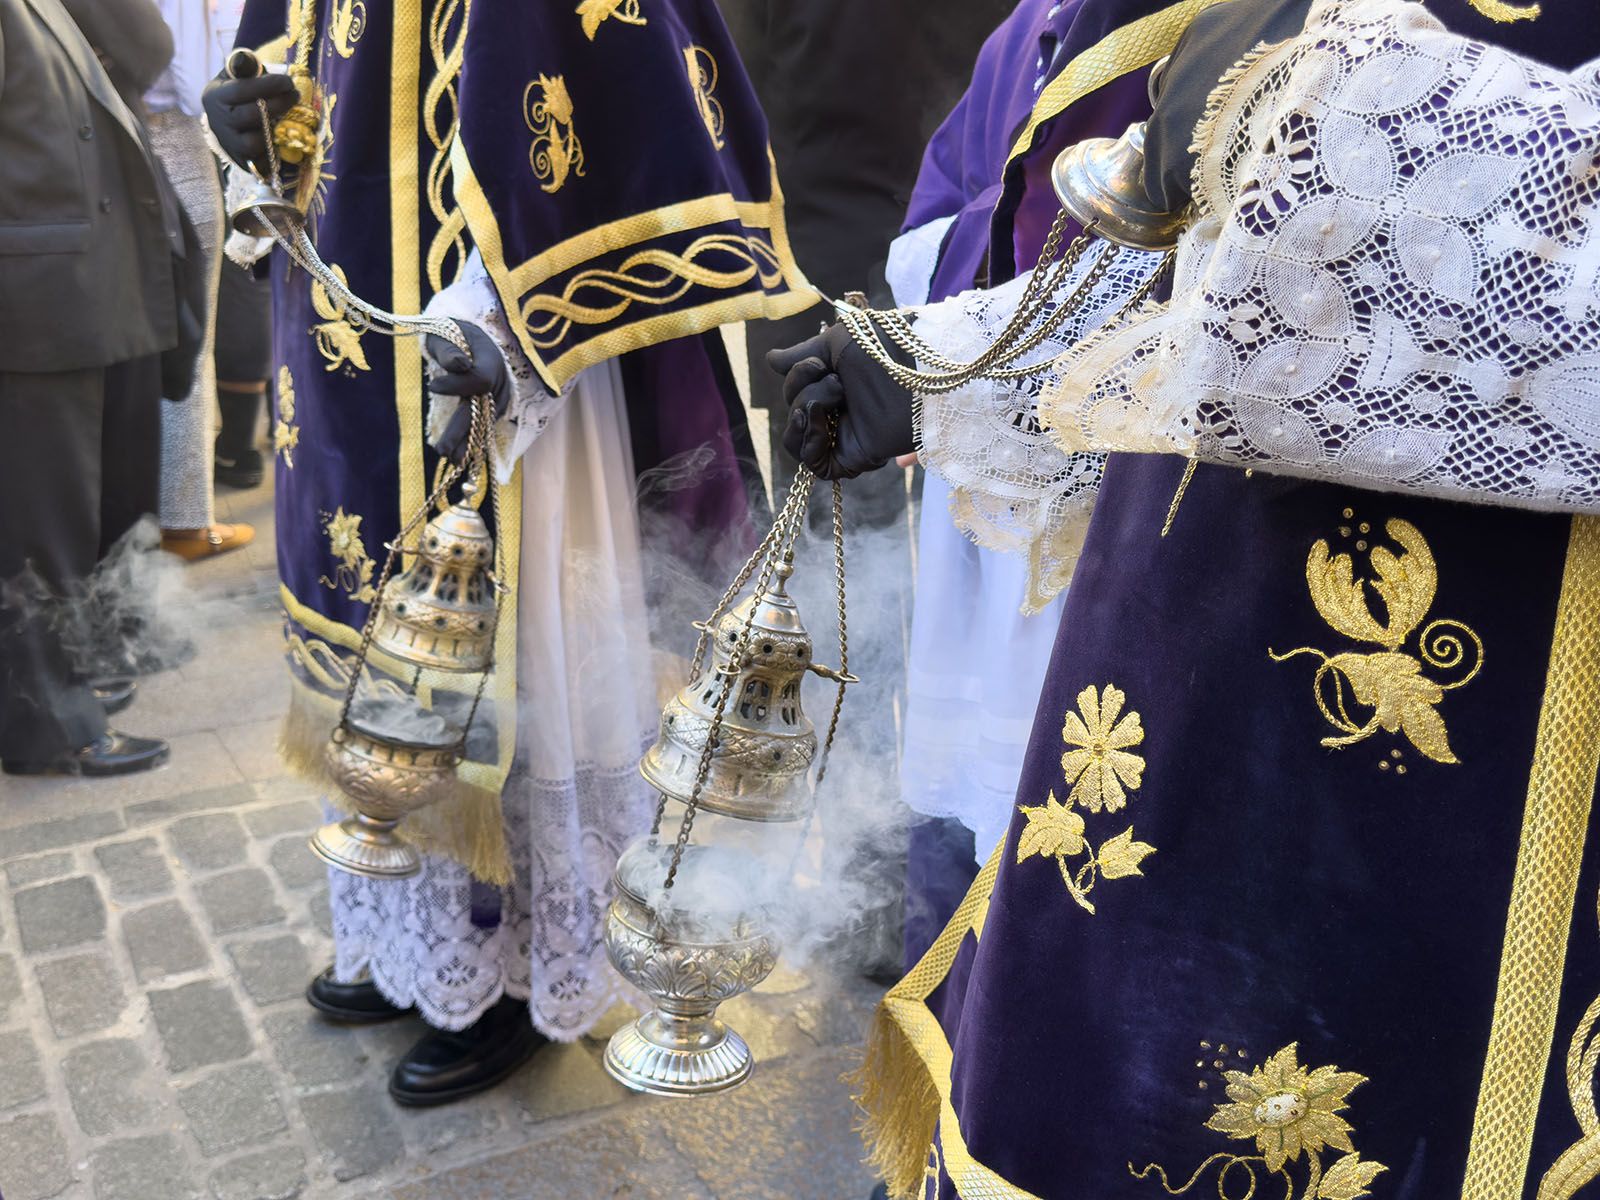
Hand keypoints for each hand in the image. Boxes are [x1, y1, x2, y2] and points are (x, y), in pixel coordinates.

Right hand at [201, 71, 297, 171]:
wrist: (227, 120)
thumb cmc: (237, 92)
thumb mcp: (236, 74)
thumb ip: (244, 67)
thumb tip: (247, 60)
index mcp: (214, 96)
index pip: (242, 90)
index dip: (268, 86)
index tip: (288, 81)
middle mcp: (217, 122)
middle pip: (251, 116)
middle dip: (278, 104)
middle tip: (295, 95)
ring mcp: (229, 144)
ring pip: (254, 142)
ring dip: (274, 128)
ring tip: (287, 115)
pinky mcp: (241, 161)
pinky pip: (261, 160)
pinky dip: (273, 148)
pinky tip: (282, 134)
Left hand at [424, 322, 511, 465]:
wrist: (471, 339)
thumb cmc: (454, 334)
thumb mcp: (448, 334)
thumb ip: (451, 350)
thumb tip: (458, 365)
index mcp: (492, 359)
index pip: (480, 378)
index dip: (458, 385)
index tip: (432, 386)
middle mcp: (499, 382)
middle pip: (483, 409)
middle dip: (462, 430)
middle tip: (442, 450)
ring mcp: (499, 398)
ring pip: (485, 423)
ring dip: (468, 443)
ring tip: (452, 461)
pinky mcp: (494, 408)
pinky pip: (484, 426)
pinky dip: (473, 441)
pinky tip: (461, 457)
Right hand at [766, 322, 914, 479]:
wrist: (912, 371)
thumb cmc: (882, 350)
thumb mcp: (833, 343)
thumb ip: (800, 355)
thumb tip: (771, 359)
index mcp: (833, 384)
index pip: (796, 389)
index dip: (798, 375)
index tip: (820, 363)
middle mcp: (837, 411)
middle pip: (794, 410)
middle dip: (805, 391)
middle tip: (838, 382)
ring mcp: (843, 435)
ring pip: (796, 438)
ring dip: (803, 414)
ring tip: (823, 403)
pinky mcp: (851, 457)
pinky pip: (813, 463)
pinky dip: (808, 442)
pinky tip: (817, 419)